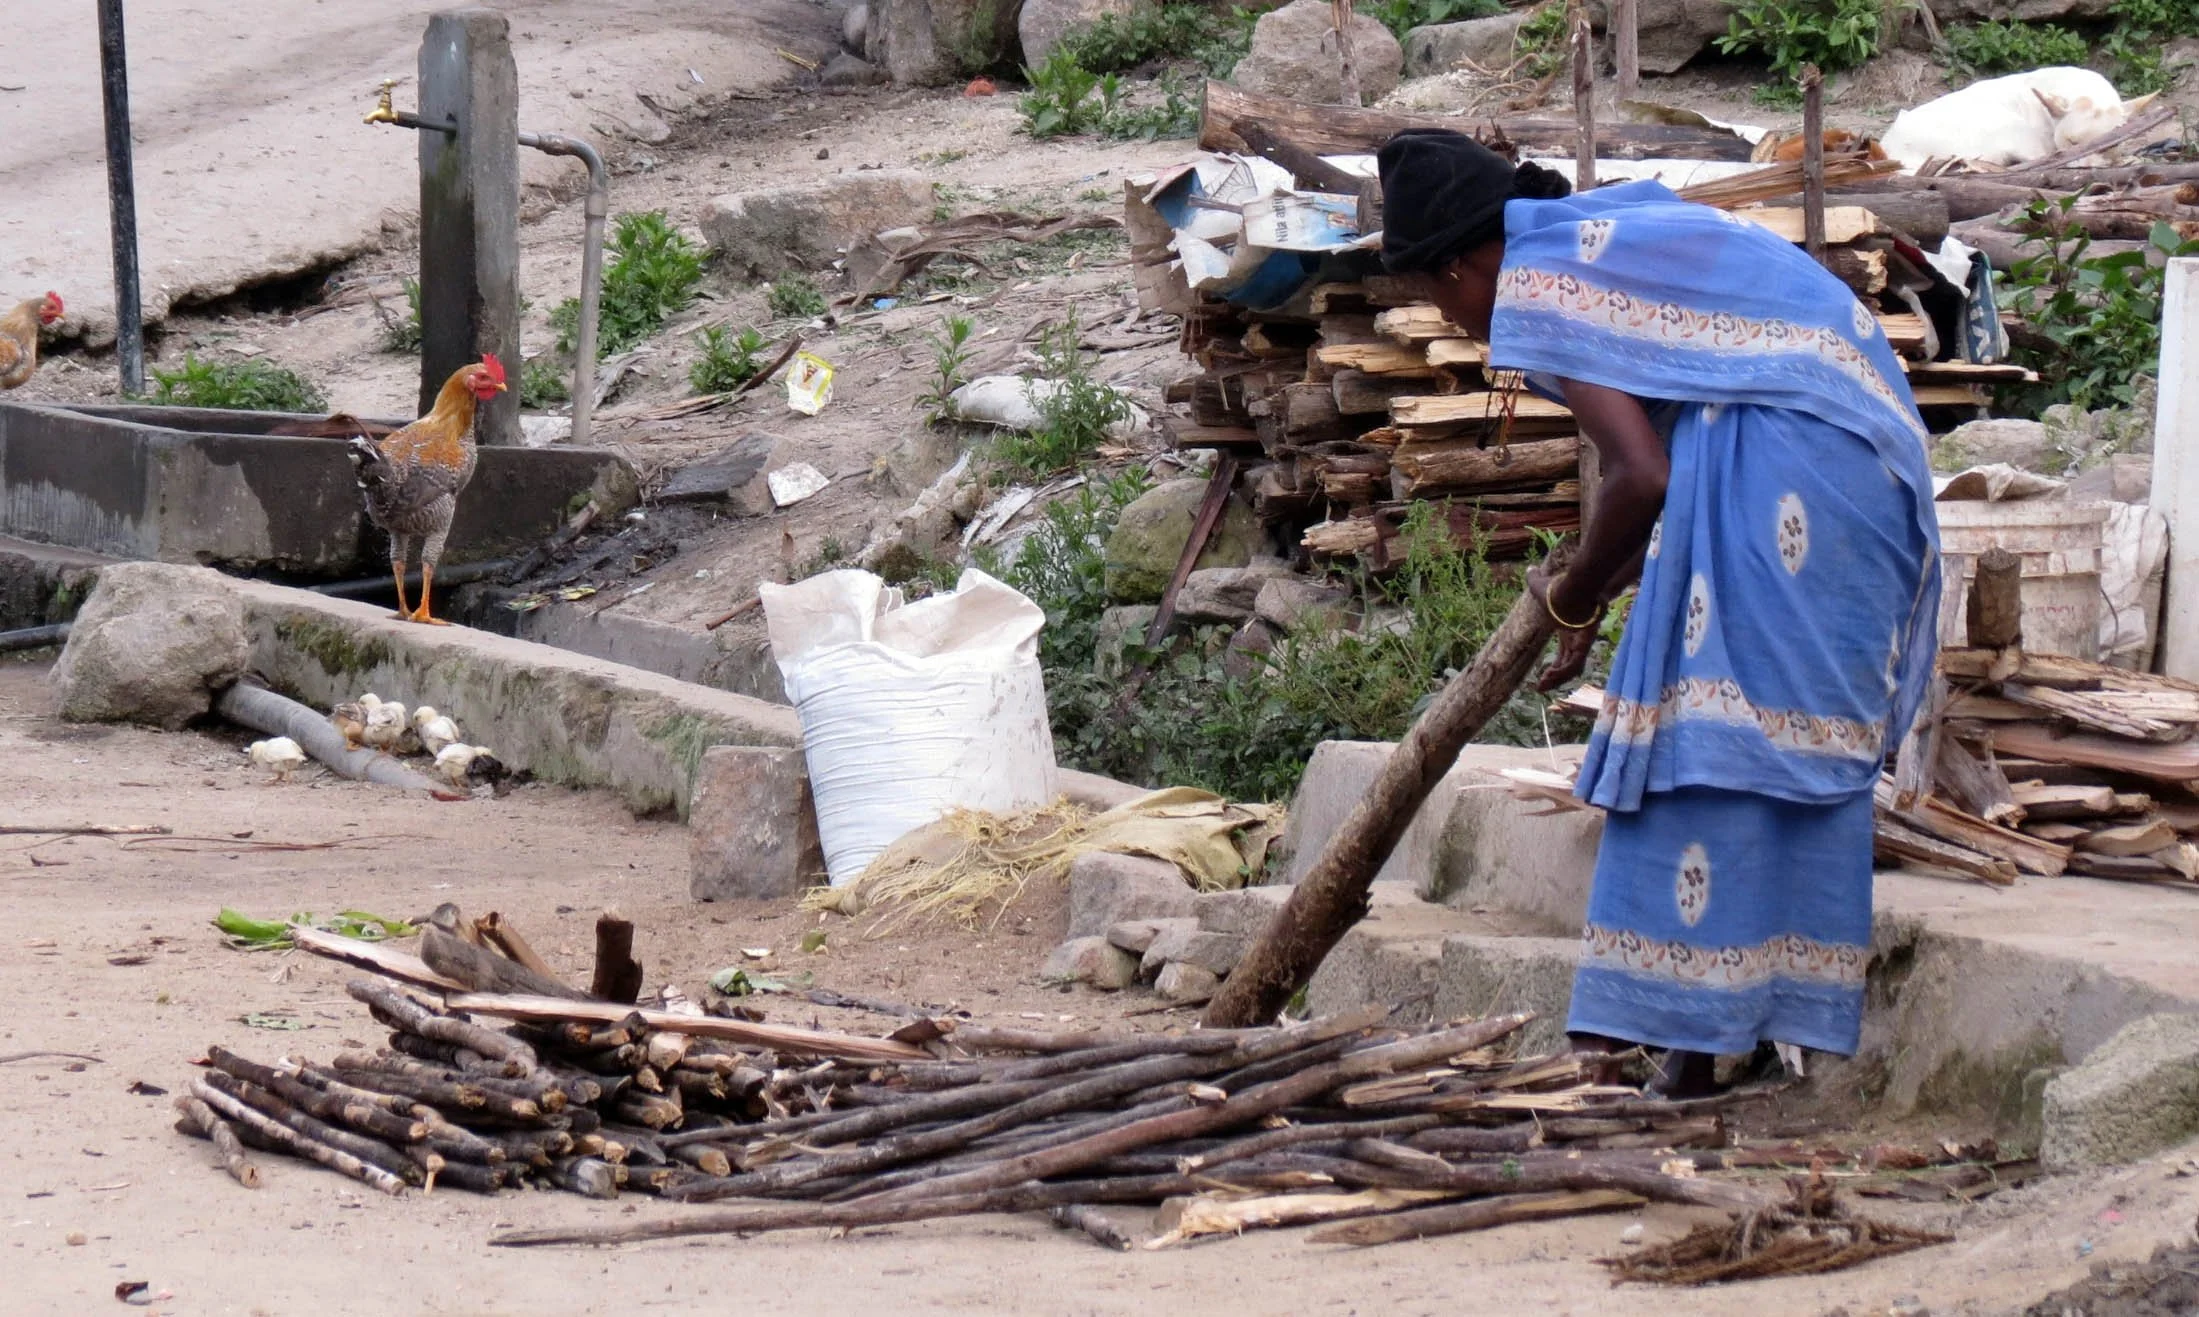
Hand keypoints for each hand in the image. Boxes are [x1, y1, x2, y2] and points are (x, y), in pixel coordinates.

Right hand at [1526, 563, 1601, 692]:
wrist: (1573, 586)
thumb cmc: (1558, 586)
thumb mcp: (1541, 585)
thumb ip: (1535, 579)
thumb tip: (1530, 569)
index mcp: (1569, 629)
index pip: (1565, 654)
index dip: (1556, 666)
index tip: (1544, 675)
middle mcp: (1577, 638)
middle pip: (1569, 664)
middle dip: (1555, 677)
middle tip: (1541, 687)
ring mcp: (1583, 641)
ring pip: (1573, 667)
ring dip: (1557, 678)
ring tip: (1542, 685)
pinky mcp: (1585, 642)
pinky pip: (1575, 663)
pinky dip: (1562, 672)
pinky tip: (1548, 677)